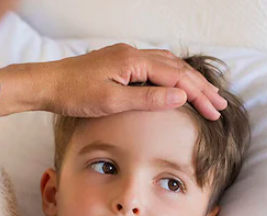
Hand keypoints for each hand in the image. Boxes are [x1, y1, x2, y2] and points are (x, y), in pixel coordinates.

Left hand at [0, 44, 227, 119]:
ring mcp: (126, 56)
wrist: (46, 84)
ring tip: (206, 95)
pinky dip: (171, 75)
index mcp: (134, 61)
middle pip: (177, 68)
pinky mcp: (119, 63)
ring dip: (188, 80)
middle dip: (200, 87)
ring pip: (167, 64)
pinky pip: (154, 65)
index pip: (177, 77)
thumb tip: (181, 96)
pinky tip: (175, 84)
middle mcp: (133, 54)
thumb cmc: (74, 95)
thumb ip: (148, 99)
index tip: (214, 112)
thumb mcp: (112, 102)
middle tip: (220, 106)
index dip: (199, 95)